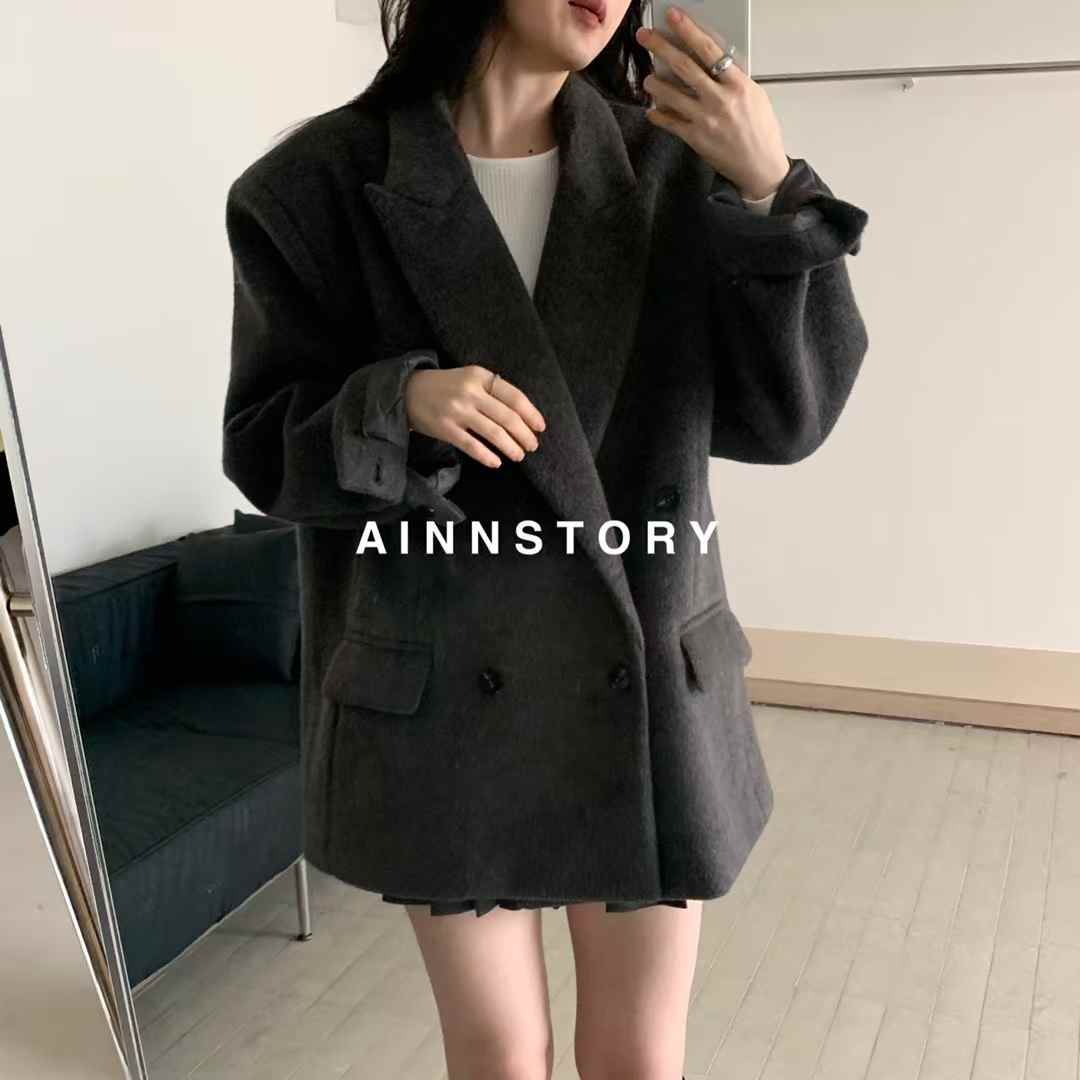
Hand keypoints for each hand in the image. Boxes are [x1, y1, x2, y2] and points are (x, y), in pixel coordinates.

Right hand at [405, 364, 545, 468]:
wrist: (407, 392)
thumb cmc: (445, 387)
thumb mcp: (469, 377)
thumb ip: (492, 390)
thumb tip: (521, 415)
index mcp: (479, 376)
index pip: (514, 396)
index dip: (531, 414)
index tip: (540, 427)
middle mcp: (470, 392)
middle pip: (507, 417)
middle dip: (524, 434)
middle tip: (532, 446)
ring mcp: (457, 411)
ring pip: (493, 433)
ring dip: (510, 447)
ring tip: (519, 456)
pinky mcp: (446, 429)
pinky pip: (472, 446)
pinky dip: (487, 456)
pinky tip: (496, 462)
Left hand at [635, 7, 789, 200]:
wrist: (761, 167)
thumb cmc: (761, 131)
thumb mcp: (755, 96)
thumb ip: (732, 80)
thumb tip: (711, 64)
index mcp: (738, 84)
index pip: (709, 49)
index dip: (688, 30)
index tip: (673, 16)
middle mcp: (720, 99)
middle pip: (684, 66)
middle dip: (661, 47)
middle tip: (644, 35)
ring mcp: (706, 119)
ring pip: (671, 94)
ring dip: (654, 84)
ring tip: (647, 79)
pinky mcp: (696, 139)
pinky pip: (670, 123)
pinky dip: (659, 116)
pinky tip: (652, 111)